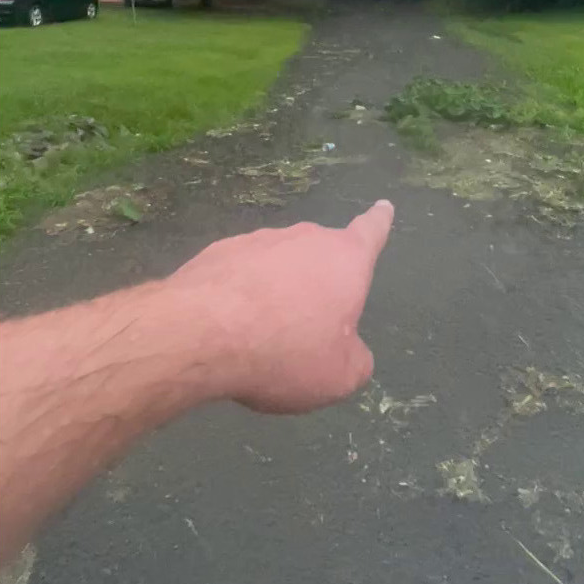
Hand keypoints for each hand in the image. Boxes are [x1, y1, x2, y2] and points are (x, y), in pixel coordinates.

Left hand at [169, 201, 393, 412]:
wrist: (200, 334)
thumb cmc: (285, 352)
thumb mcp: (339, 375)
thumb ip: (355, 359)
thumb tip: (351, 350)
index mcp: (344, 260)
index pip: (370, 233)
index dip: (379, 222)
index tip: (383, 207)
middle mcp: (304, 239)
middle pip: (320, 255)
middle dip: (319, 282)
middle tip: (308, 325)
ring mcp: (257, 240)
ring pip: (278, 265)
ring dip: (277, 290)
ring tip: (262, 335)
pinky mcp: (218, 252)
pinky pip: (242, 274)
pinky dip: (242, 294)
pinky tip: (229, 326)